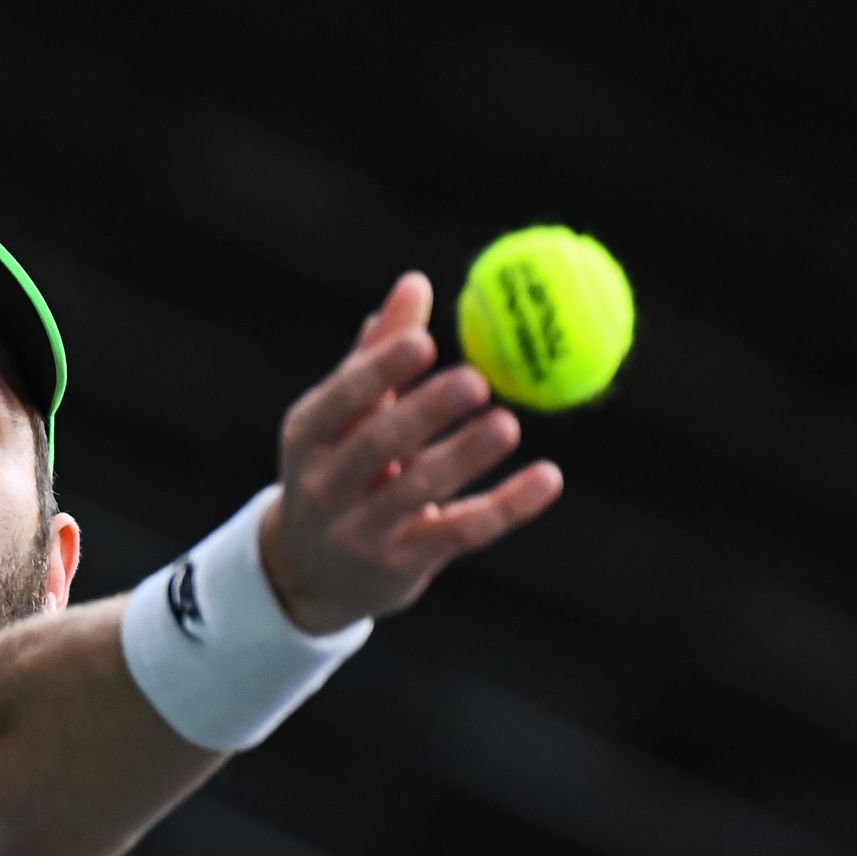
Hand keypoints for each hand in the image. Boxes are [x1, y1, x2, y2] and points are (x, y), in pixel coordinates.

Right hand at [258, 271, 564, 635]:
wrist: (307, 573)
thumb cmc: (337, 469)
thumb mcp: (342, 418)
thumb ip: (379, 355)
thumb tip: (416, 282)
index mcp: (309, 434)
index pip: (341, 399)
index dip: (379, 370)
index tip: (424, 341)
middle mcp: (325, 484)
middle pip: (377, 445)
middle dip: (425, 412)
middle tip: (475, 380)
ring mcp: (360, 531)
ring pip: (418, 490)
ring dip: (464, 457)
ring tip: (508, 425)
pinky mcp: (402, 565)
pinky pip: (462, 532)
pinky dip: (507, 505)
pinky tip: (549, 479)